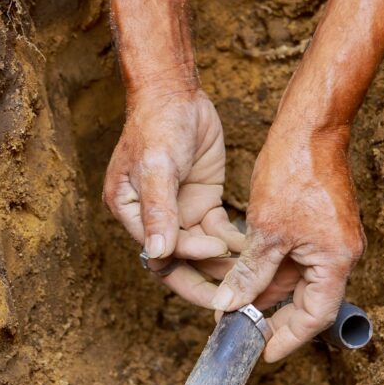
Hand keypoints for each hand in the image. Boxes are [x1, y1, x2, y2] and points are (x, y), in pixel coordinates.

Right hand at [103, 88, 244, 307]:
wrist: (175, 92)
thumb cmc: (157, 125)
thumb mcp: (156, 167)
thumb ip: (158, 211)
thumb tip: (157, 254)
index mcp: (129, 213)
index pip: (158, 252)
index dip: (187, 258)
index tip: (217, 251)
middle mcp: (153, 219)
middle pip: (179, 262)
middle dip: (207, 277)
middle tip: (236, 292)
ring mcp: (179, 212)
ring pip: (201, 251)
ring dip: (224, 262)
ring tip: (253, 269)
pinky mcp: (201, 202)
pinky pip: (217, 232)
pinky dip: (233, 241)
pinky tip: (254, 246)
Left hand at [211, 124, 365, 361]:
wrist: (311, 128)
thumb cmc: (295, 172)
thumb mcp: (266, 230)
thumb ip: (251, 273)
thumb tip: (231, 305)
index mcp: (335, 261)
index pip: (314, 316)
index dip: (288, 338)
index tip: (263, 353)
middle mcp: (340, 254)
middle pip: (307, 300)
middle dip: (273, 315)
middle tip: (241, 327)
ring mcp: (332, 239)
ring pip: (298, 278)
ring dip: (268, 289)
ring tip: (235, 300)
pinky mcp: (321, 224)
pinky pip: (298, 257)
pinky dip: (273, 266)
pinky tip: (246, 269)